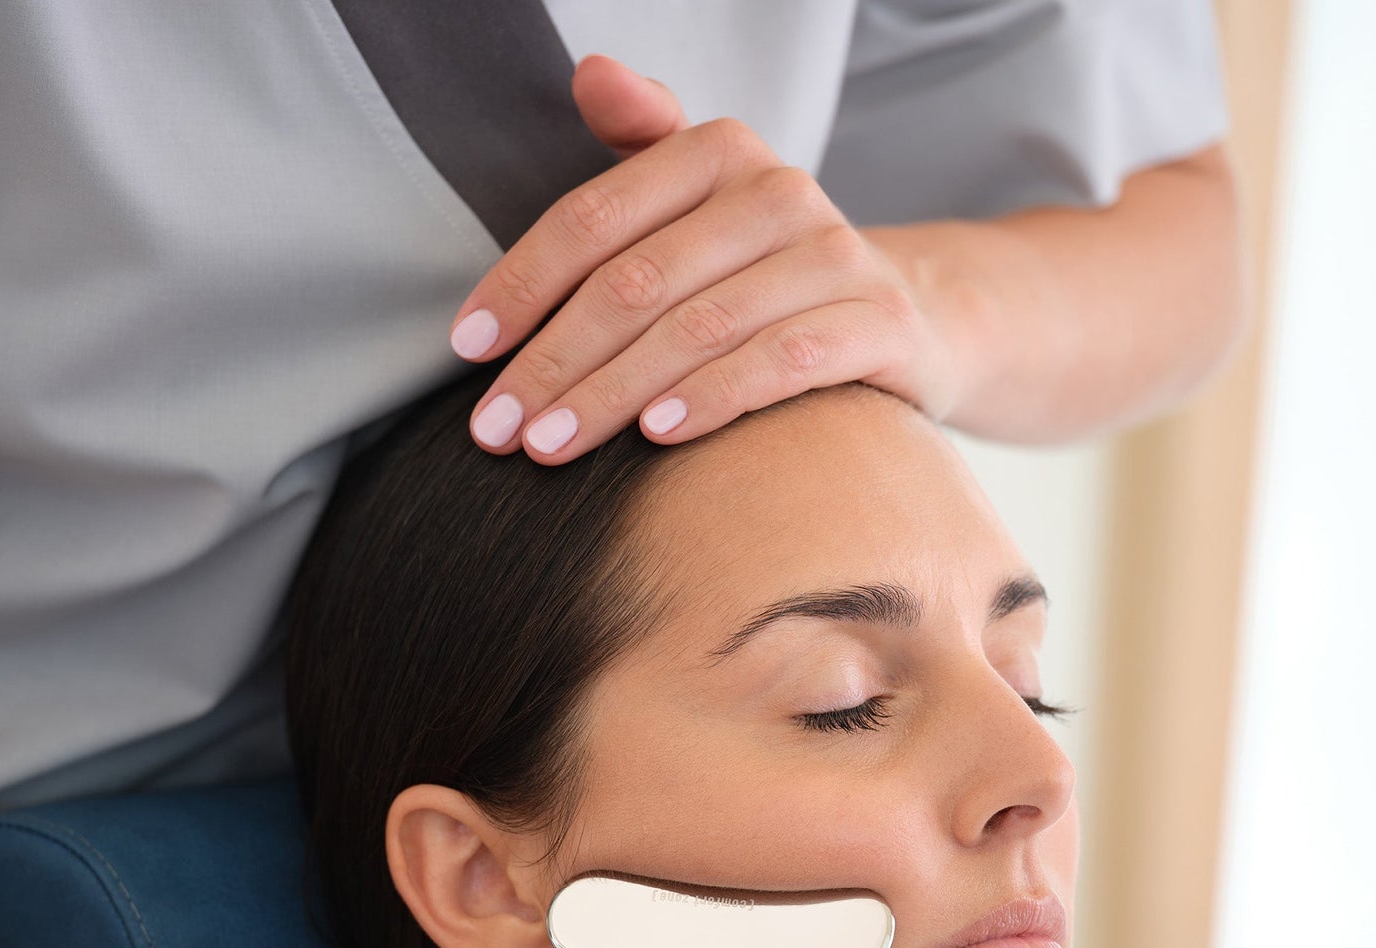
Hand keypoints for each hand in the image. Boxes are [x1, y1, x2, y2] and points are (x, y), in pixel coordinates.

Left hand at [448, 54, 958, 462]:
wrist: (908, 316)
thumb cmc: (768, 268)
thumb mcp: (704, 199)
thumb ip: (639, 142)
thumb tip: (590, 72)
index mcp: (717, 152)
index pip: (594, 217)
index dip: (521, 282)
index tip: (467, 348)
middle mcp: (778, 191)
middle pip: (636, 282)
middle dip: (554, 360)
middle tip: (496, 429)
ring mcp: (833, 257)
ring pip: (697, 329)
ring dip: (612, 395)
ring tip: (550, 447)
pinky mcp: (877, 323)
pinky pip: (780, 363)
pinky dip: (712, 399)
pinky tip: (656, 438)